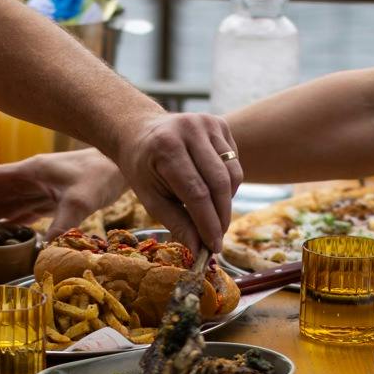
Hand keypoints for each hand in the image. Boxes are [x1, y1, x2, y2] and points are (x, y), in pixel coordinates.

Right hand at [0, 147, 126, 233]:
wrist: (122, 167)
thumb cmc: (100, 175)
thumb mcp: (80, 200)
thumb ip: (61, 224)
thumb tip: (44, 250)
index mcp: (31, 172)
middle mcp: (32, 179)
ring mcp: (43, 188)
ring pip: (10, 201)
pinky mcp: (54, 197)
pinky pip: (26, 208)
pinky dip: (13, 218)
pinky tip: (5, 228)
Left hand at [106, 112, 242, 251]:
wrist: (140, 131)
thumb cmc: (143, 169)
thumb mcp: (150, 197)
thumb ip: (176, 222)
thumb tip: (198, 250)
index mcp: (166, 147)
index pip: (196, 193)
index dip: (208, 223)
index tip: (213, 247)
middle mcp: (190, 129)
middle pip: (218, 183)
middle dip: (222, 216)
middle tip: (219, 238)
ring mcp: (208, 123)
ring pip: (232, 173)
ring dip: (227, 201)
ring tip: (214, 216)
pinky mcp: (220, 123)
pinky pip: (234, 162)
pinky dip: (228, 183)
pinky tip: (212, 189)